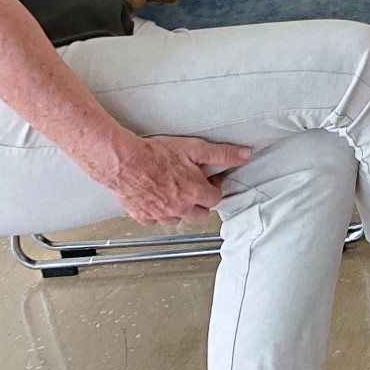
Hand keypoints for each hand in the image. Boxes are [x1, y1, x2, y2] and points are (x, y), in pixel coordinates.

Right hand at [94, 133, 248, 226]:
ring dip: (180, 210)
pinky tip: (155, 199)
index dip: (214, 187)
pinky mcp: (141, 215)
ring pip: (176, 221)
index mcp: (194, 193)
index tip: (208, 178)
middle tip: (194, 189)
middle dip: (201, 204)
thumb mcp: (195, 148)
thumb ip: (222, 153)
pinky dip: (157, 214)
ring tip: (176, 193)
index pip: (215, 199)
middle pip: (199, 216)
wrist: (124, 161)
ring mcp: (159, 214)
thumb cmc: (156, 153)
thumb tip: (245, 154)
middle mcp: (178, 208)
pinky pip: (153, 221)